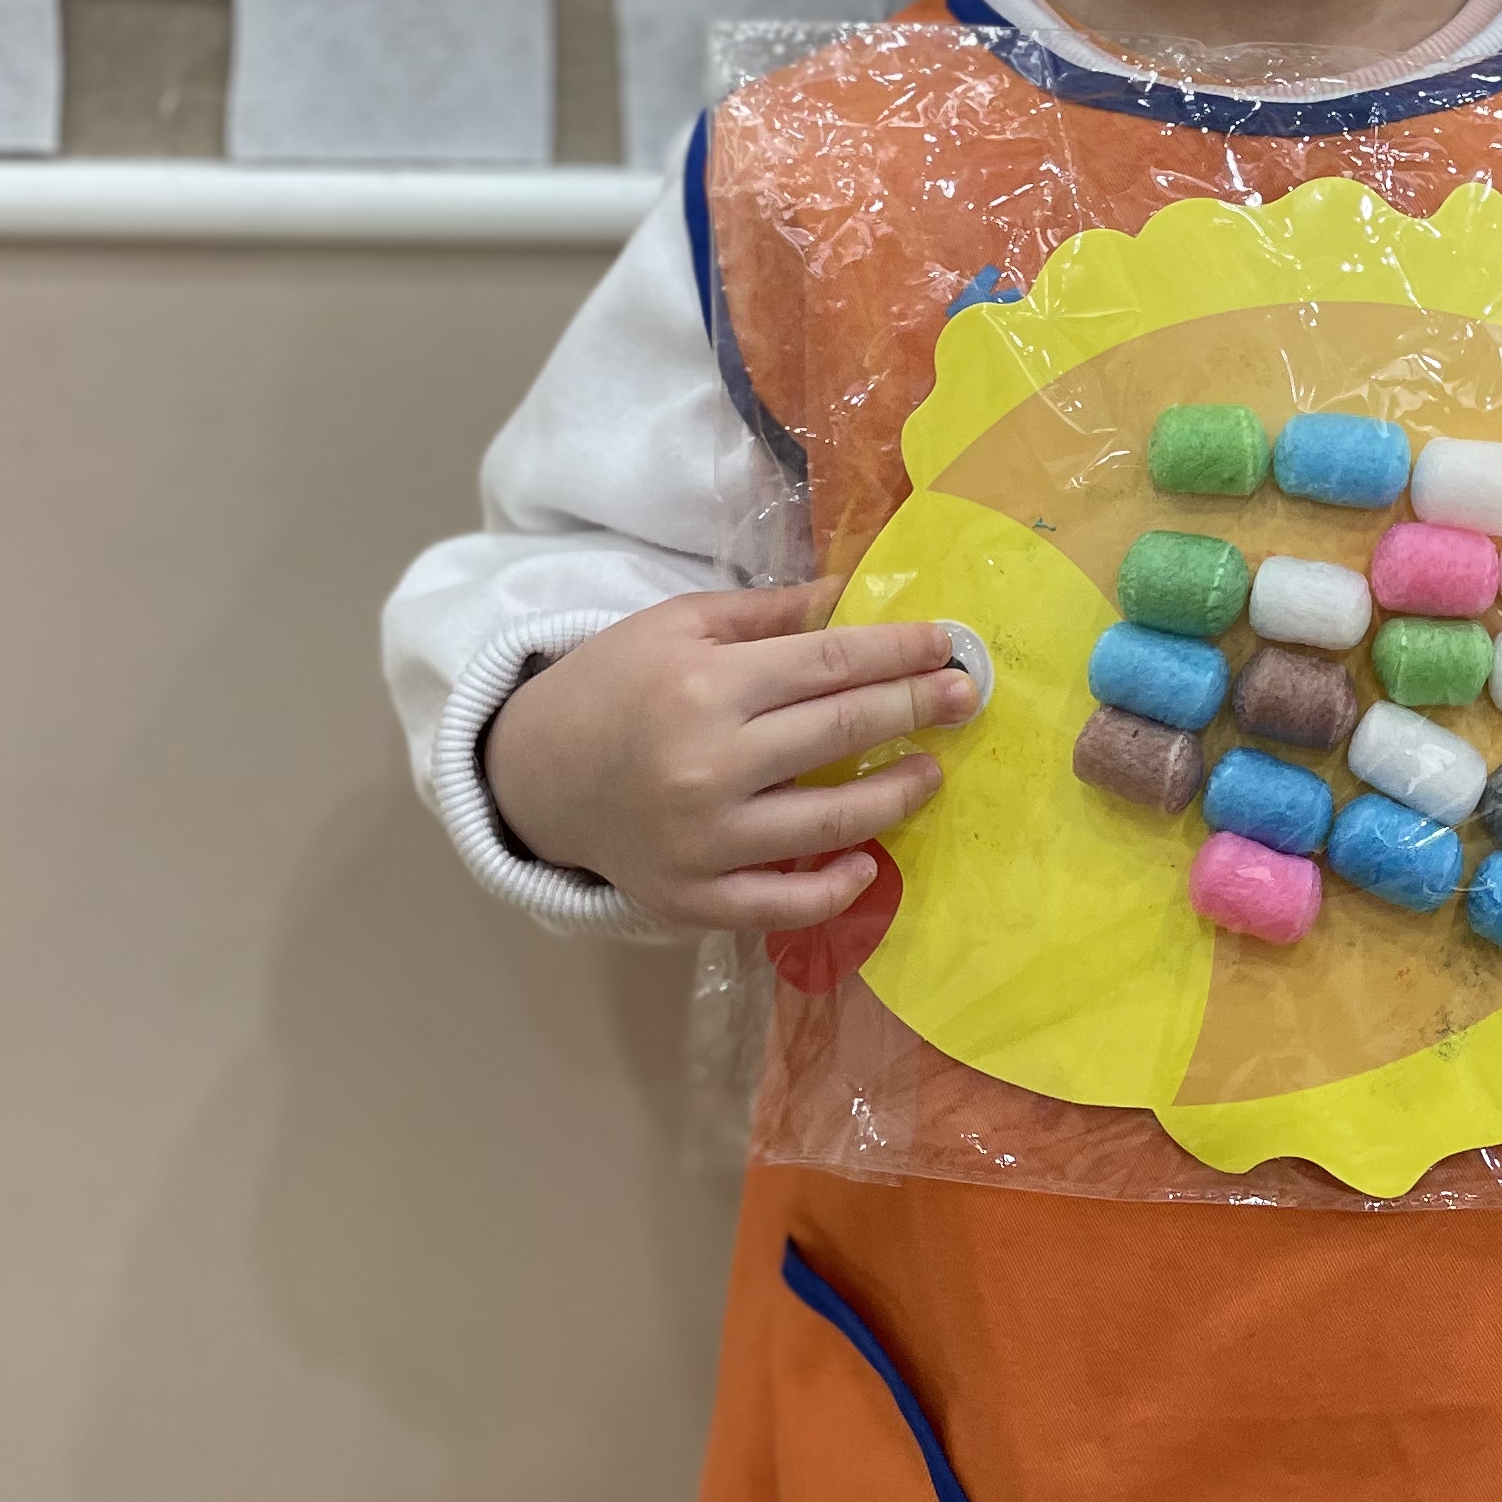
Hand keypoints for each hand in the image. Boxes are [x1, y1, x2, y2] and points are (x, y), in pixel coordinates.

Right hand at [481, 578, 984, 929]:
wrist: (534, 773)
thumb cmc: (615, 684)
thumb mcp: (680, 625)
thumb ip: (771, 613)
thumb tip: (858, 598)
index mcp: (706, 686)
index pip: (830, 664)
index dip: (899, 652)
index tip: (949, 643)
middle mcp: (709, 766)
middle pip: (842, 733)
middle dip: (917, 709)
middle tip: (967, 696)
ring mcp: (703, 841)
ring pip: (831, 822)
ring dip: (897, 795)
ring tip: (932, 771)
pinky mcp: (693, 898)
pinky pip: (783, 902)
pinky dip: (835, 889)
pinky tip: (872, 863)